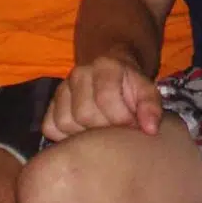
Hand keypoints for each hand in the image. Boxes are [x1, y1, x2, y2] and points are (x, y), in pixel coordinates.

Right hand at [42, 57, 162, 140]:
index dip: (120, 118)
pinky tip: (83, 131)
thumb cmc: (130, 86)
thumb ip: (151, 107)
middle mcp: (79, 74)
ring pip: (65, 122)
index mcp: (105, 66)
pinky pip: (50, 127)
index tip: (132, 126)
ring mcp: (62, 88)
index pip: (105, 98)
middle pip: (84, 114)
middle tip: (116, 130)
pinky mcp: (51, 104)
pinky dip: (65, 136)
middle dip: (103, 128)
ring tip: (100, 130)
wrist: (113, 72)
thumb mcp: (147, 91)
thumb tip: (150, 129)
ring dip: (84, 134)